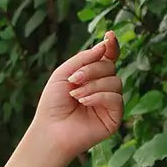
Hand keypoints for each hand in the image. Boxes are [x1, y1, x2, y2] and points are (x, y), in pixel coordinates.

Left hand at [30, 31, 123, 166]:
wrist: (50, 130)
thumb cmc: (53, 104)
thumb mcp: (63, 73)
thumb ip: (83, 58)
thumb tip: (105, 46)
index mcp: (92, 77)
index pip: (108, 58)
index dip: (111, 46)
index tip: (109, 36)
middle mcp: (103, 88)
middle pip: (110, 67)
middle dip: (92, 70)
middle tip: (73, 80)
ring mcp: (110, 103)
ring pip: (115, 81)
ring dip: (93, 85)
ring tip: (75, 96)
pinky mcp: (114, 118)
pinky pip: (116, 98)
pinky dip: (99, 96)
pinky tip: (84, 102)